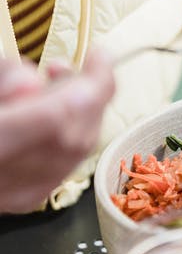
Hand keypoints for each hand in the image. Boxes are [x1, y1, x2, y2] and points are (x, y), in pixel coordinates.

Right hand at [0, 51, 114, 213]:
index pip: (54, 117)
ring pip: (76, 150)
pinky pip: (66, 163)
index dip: (87, 83)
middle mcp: (4, 176)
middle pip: (72, 133)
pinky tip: (55, 115)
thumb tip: (30, 82)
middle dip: (88, 93)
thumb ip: (3, 80)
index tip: (98, 55)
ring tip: (57, 83)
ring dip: (82, 111)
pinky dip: (72, 132)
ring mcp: (18, 193)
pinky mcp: (27, 198)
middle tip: (71, 66)